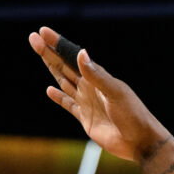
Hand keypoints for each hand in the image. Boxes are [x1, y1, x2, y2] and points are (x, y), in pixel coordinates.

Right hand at [30, 27, 167, 161]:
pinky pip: (69, 105)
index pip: (73, 56)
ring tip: (40, 54)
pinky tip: (50, 90)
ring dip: (51, 69)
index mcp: (98, 77)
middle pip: (65, 66)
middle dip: (49, 52)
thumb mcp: (115, 93)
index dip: (58, 44)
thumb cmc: (133, 115)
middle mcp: (91, 87)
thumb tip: (81, 54)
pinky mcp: (86, 118)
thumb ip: (96, 75)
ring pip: (64, 81)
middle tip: (33, 38)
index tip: (43, 32)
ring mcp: (88, 102)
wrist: (140, 142)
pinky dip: (59, 97)